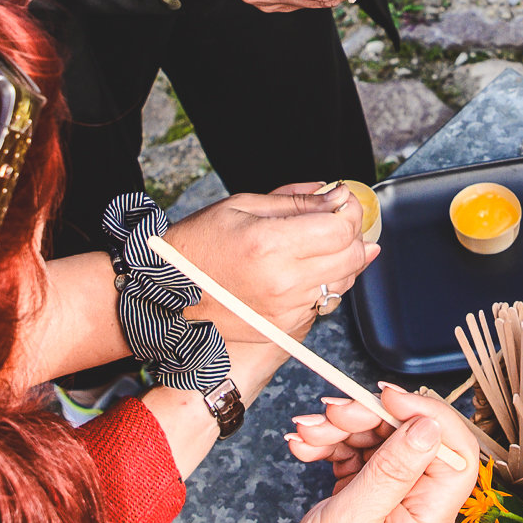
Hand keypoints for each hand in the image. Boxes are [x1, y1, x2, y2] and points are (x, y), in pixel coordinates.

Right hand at [163, 183, 376, 343]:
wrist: (169, 292)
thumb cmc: (199, 244)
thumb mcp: (243, 206)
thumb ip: (296, 201)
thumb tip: (336, 195)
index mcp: (270, 245)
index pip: (341, 229)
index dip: (351, 211)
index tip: (343, 201)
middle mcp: (283, 282)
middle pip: (351, 256)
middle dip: (353, 233)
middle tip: (337, 219)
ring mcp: (286, 310)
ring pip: (344, 281)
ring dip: (343, 259)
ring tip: (322, 243)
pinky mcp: (285, 327)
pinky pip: (325, 302)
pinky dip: (325, 282)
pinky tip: (306, 269)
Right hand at [266, 385, 479, 522]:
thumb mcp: (356, 519)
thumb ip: (391, 469)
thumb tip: (427, 425)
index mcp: (430, 512)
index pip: (453, 447)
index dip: (425, 413)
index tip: (385, 397)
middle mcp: (417, 503)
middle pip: (409, 437)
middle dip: (367, 416)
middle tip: (329, 414)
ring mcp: (391, 500)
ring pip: (378, 441)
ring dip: (340, 428)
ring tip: (305, 433)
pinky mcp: (365, 499)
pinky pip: (355, 456)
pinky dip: (329, 446)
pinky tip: (303, 448)